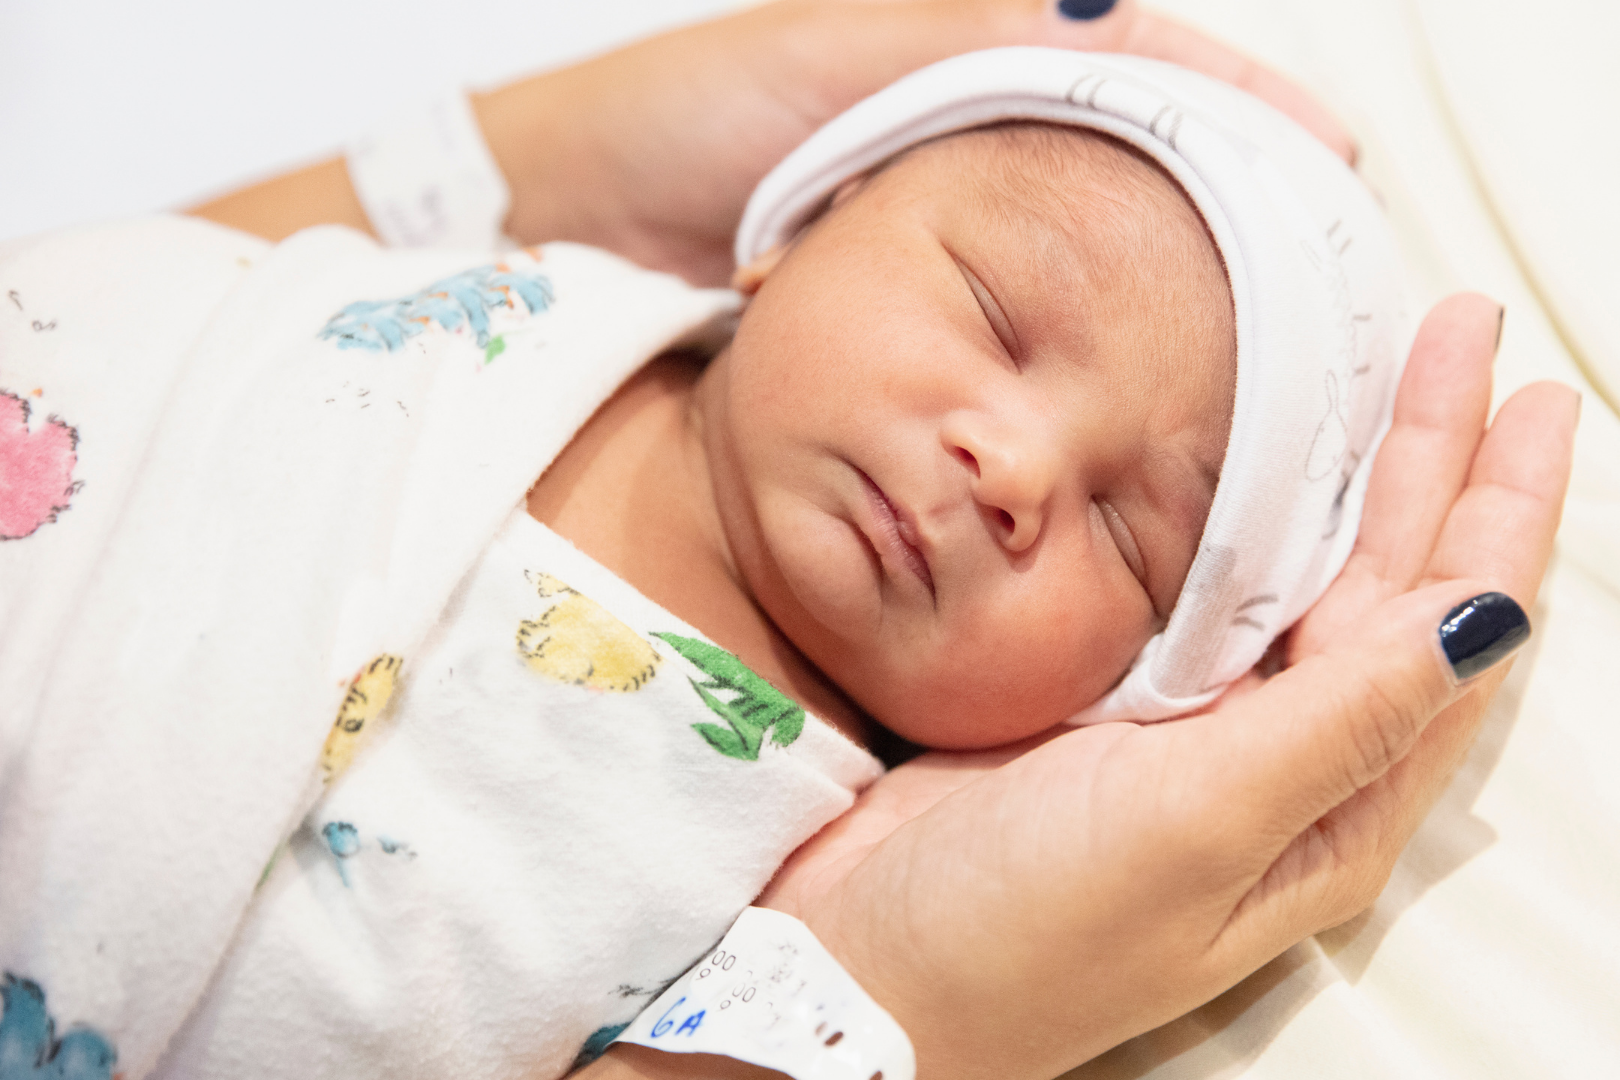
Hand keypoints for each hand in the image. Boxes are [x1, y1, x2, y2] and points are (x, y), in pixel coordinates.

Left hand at [481, 0, 1354, 284]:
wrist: (578, 219)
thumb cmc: (692, 116)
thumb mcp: (840, 52)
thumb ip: (976, 39)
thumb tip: (1110, 18)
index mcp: (974, 56)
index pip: (1143, 64)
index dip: (1240, 108)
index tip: (1332, 159)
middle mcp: (977, 141)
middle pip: (1133, 168)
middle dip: (1226, 211)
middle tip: (1318, 274)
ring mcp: (948, 233)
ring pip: (1086, 254)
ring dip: (1165, 289)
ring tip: (1253, 337)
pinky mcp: (909, 309)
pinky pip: (1013, 323)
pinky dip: (1072, 346)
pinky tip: (1121, 382)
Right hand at [745, 294, 1578, 1079]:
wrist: (851, 968)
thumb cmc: (1017, 935)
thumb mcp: (1196, 829)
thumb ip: (1335, 724)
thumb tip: (1484, 621)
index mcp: (1326, 812)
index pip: (1448, 635)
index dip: (1497, 511)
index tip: (1531, 399)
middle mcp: (1272, 766)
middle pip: (1386, 586)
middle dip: (1433, 460)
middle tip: (1464, 338)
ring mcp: (1185, 730)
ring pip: (1298, 578)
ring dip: (1347, 475)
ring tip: (1390, 376)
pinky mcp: (1100, 701)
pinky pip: (1199, 586)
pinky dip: (1238, 510)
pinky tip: (1257, 459)